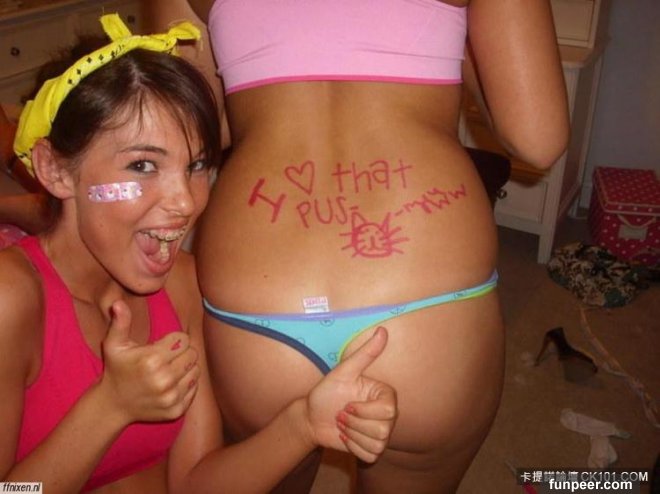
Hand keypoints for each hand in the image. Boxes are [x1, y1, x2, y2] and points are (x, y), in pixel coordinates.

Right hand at [99, 300, 199, 423]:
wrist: (113, 406)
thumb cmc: (116, 370)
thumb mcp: (114, 345)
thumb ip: (120, 323)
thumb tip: (118, 302)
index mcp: (152, 359)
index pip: (184, 339)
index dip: (174, 340)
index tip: (162, 346)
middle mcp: (164, 379)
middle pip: (193, 354)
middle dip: (181, 353)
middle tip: (167, 358)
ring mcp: (171, 396)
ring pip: (196, 371)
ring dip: (186, 368)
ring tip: (170, 370)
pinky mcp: (177, 409)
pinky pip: (194, 388)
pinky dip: (186, 385)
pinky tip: (171, 385)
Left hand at [305, 326, 396, 462]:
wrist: (312, 418)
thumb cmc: (326, 392)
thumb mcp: (343, 372)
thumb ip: (365, 353)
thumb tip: (382, 330)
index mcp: (384, 395)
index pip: (388, 410)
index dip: (364, 411)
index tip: (347, 405)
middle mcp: (387, 414)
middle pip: (384, 429)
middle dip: (355, 424)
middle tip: (341, 414)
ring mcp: (381, 433)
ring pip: (377, 444)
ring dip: (352, 435)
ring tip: (342, 424)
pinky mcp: (372, 449)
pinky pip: (370, 455)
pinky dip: (353, 448)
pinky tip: (345, 437)